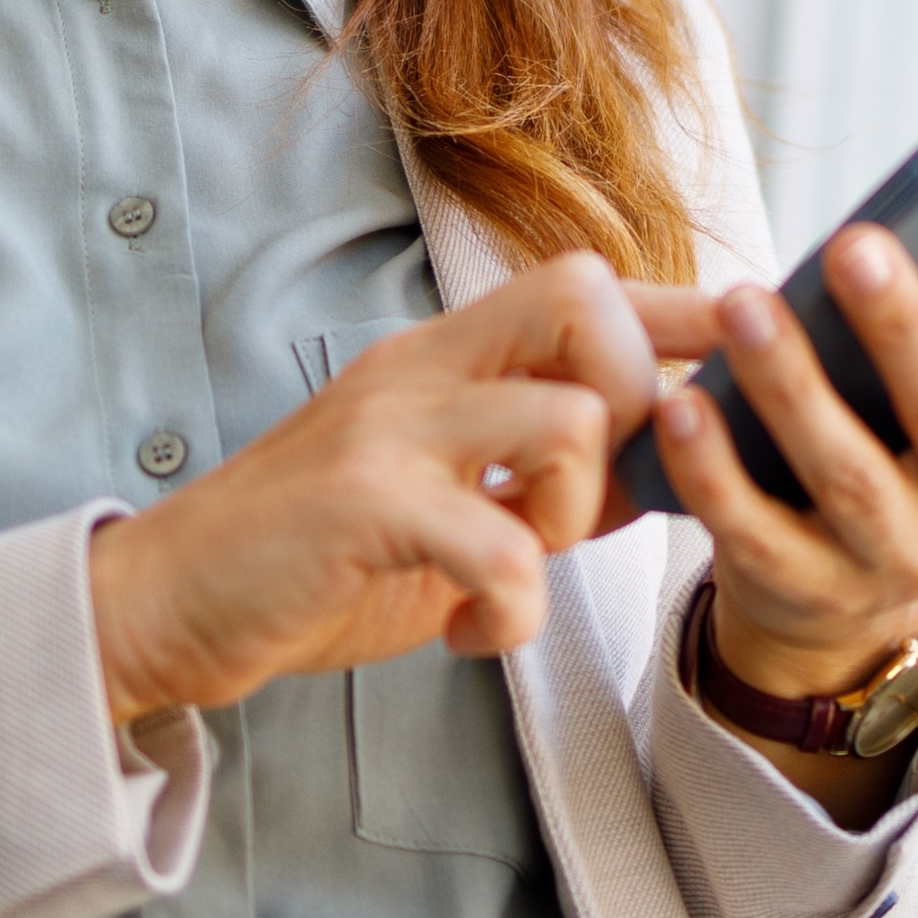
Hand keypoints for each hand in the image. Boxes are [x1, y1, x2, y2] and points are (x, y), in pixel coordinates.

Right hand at [84, 257, 662, 721]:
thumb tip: (661, 465)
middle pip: (585, 298)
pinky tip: (475, 631)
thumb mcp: (441, 497)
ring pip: (567, 419)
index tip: (751, 340)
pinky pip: (502, 541)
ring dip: (579, 511)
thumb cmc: (313, 555)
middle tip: (600, 495)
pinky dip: (516, 605)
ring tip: (524, 567)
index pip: (587, 286)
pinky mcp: (361, 504)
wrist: (166, 603)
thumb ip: (541, 473)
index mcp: (444, 355)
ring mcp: (389, 428)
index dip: (681, 310)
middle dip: (637, 396)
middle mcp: (420, 367)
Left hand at [628, 139, 917, 704]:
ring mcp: (902, 558)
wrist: (844, 596)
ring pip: (848, 474)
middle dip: (902, 324)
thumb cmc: (914, 440)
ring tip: (742, 305)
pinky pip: (756, 531)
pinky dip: (715, 470)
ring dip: (793, 387)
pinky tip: (684, 405)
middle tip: (851, 241)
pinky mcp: (812, 591)